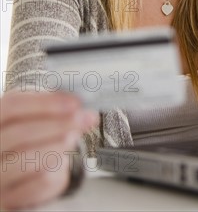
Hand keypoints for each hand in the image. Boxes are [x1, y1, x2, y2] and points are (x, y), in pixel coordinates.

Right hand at [0, 91, 98, 209]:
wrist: (21, 174)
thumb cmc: (30, 138)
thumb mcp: (35, 118)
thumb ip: (52, 107)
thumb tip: (79, 103)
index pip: (11, 105)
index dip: (45, 103)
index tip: (75, 102)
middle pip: (19, 133)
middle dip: (58, 124)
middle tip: (84, 119)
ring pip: (26, 160)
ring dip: (58, 146)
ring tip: (74, 137)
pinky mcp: (9, 199)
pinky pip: (37, 185)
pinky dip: (56, 172)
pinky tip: (62, 162)